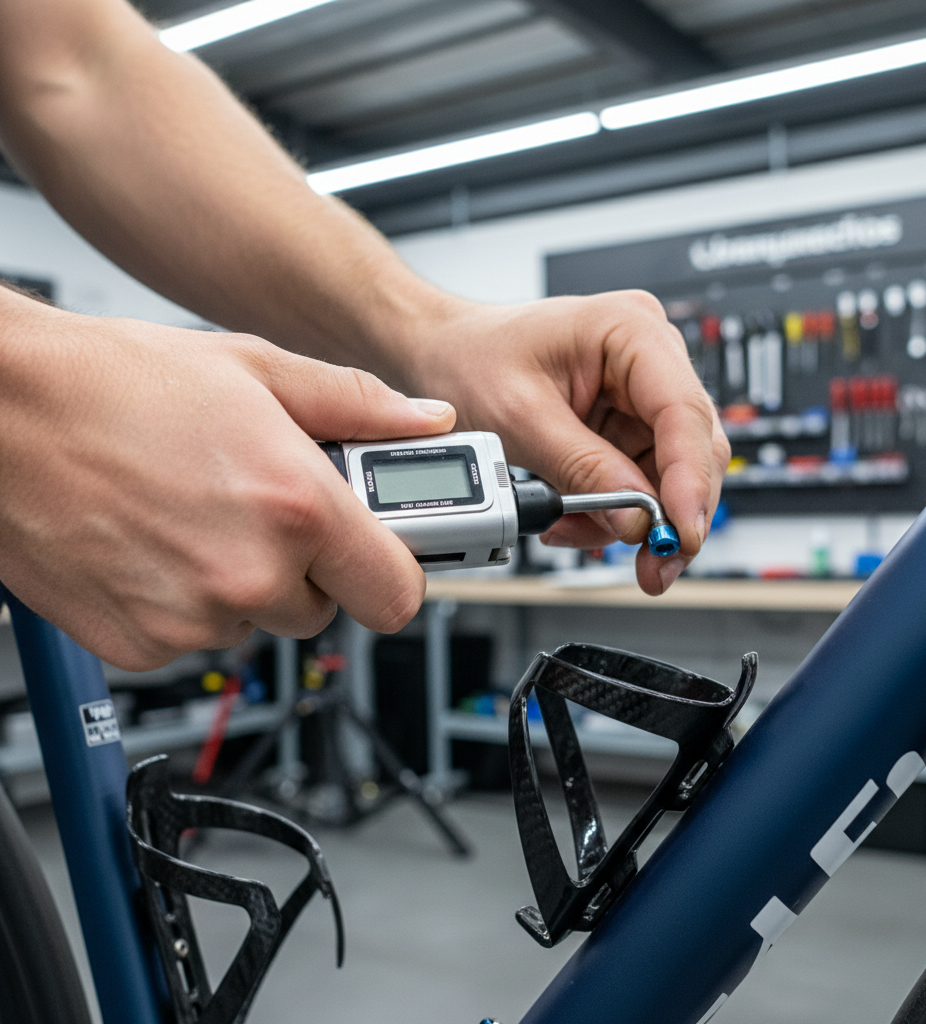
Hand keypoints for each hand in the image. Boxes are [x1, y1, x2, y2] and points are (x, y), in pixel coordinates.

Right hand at [0, 292, 454, 668]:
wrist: (1, 409)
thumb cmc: (113, 382)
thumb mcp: (257, 370)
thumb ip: (359, 405)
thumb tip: (424, 420)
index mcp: (298, 509)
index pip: (397, 593)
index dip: (393, 572)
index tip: (380, 554)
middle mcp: (250, 575)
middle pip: (325, 609)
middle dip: (307, 567)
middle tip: (264, 509)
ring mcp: (192, 619)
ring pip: (257, 622)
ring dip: (243, 581)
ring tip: (198, 512)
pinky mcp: (140, 645)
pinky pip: (196, 637)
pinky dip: (187, 601)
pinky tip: (159, 542)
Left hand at [407, 290, 729, 594]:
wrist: (443, 354)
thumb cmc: (472, 358)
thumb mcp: (521, 417)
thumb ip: (582, 468)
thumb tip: (634, 516)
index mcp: (630, 330)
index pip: (683, 411)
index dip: (690, 479)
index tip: (681, 532)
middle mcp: (648, 358)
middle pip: (692, 448)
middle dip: (670, 514)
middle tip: (653, 566)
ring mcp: (639, 394)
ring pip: (668, 474)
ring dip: (631, 518)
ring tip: (578, 533)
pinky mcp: (624, 424)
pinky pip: (637, 480)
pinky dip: (611, 511)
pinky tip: (575, 519)